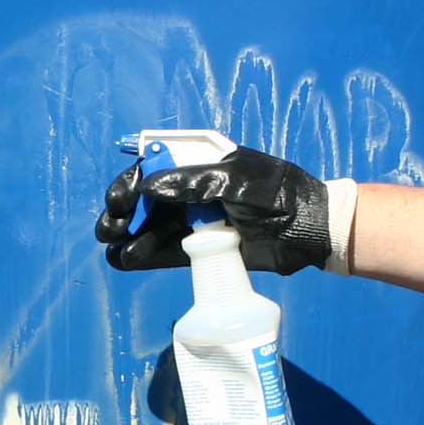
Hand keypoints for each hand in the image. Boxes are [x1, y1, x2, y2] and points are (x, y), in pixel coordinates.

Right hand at [96, 147, 332, 274]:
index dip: (130, 183)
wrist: (310, 230)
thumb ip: (192, 182)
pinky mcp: (202, 252)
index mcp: (200, 164)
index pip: (153, 167)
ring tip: (116, 249)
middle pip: (145, 200)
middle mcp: (192, 191)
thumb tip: (147, 186)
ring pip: (151, 228)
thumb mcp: (235, 181)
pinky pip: (165, 252)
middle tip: (112, 228)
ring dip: (129, 237)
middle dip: (124, 212)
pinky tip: (126, 260)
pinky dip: (143, 256)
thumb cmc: (278, 195)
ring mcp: (196, 223)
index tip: (120, 201)